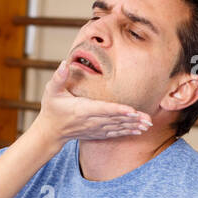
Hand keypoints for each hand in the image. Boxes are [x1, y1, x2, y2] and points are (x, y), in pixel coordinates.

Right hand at [32, 59, 151, 144]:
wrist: (50, 131)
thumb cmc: (51, 109)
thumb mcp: (51, 91)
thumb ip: (58, 77)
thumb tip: (63, 63)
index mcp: (82, 109)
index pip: (103, 109)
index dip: (118, 110)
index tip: (132, 110)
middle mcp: (90, 120)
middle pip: (115, 119)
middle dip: (132, 119)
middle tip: (148, 119)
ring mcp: (94, 128)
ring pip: (117, 127)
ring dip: (133, 126)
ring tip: (147, 125)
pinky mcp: (96, 133)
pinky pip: (114, 133)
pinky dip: (127, 132)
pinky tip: (138, 131)